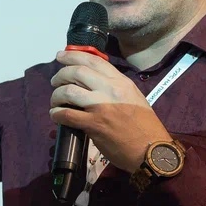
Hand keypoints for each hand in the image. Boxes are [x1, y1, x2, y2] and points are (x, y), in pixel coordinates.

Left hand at [49, 52, 171, 172]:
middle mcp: (110, 89)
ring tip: (55, 101)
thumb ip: (115, 87)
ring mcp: (101, 106)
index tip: (61, 56)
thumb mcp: (134, 97)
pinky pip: (67, 114)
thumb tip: (93, 82)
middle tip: (55, 81)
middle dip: (61, 74)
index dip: (73, 55)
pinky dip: (57, 113)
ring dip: (56, 95)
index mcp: (121, 81)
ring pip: (68, 91)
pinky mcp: (93, 124)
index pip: (94, 60)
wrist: (151, 150)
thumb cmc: (145, 125)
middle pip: (77, 71)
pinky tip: (56, 115)